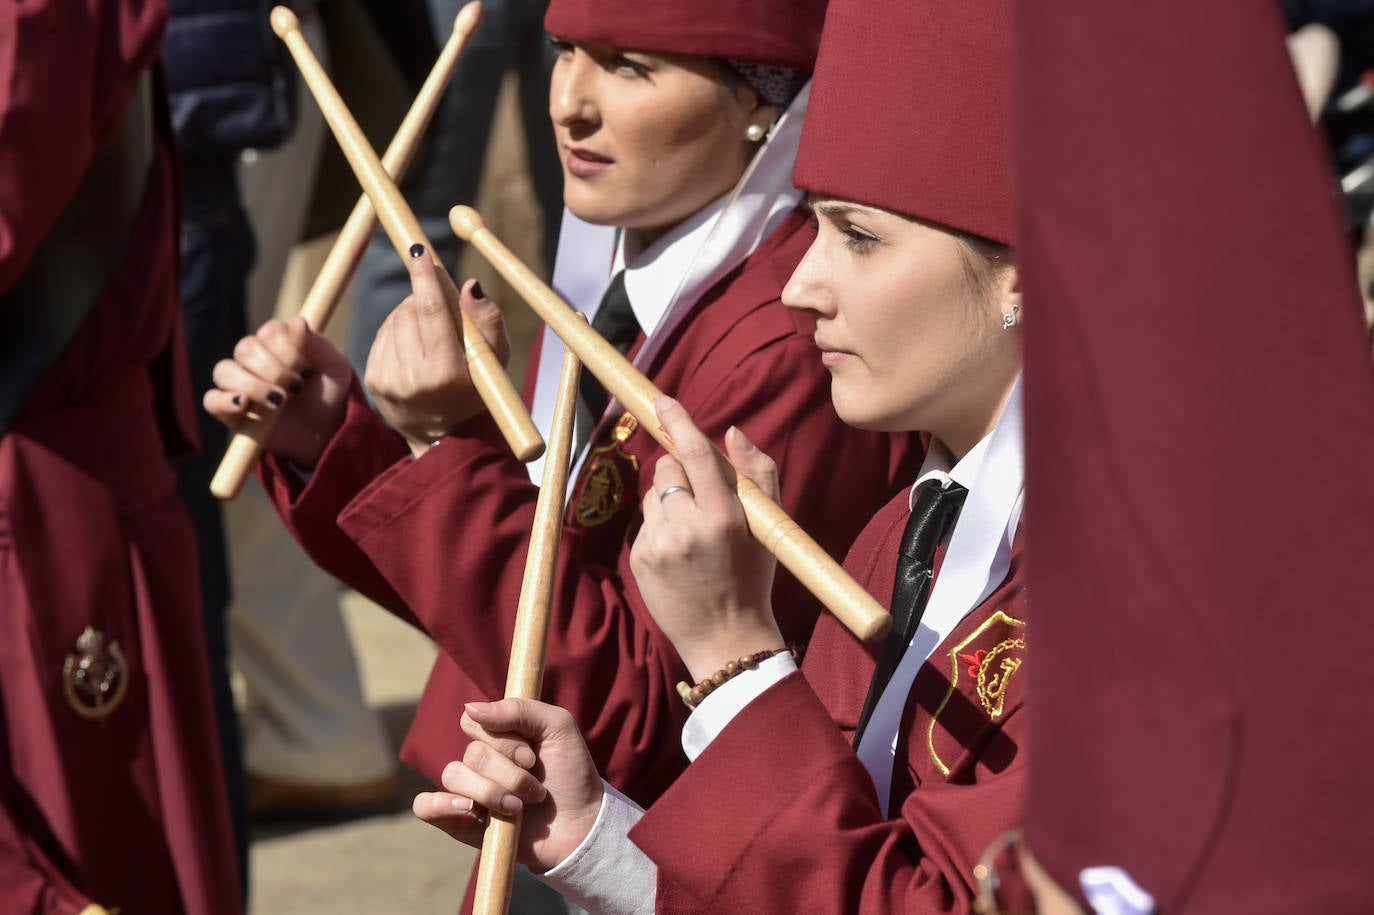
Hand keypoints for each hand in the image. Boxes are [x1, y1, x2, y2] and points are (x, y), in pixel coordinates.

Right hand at [203, 316, 352, 467]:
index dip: (288, 350)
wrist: (325, 431)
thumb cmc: (330, 394)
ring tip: (280, 402)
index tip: (308, 370)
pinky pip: (211, 400)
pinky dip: (224, 400)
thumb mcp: (336, 367)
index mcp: (278, 342)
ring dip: (253, 385)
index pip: (269, 332)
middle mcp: (254, 359)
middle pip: (245, 349)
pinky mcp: (230, 411)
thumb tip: (298, 321)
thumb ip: (318, 344)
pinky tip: (244, 404)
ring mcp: (239, 384)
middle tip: (297, 388)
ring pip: (225, 371)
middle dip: (274, 370)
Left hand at [364, 248, 510, 457]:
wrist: (444, 436)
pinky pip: (382, 335)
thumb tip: (469, 285)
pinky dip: (399, 332)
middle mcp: (413, 378)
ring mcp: (389, 380)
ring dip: (411, 316)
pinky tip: (415, 348)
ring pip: (394, 320)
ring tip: (431, 336)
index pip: (430, 311)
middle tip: (441, 306)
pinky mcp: (374, 380)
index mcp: (446, 372)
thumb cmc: (479, 390)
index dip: (424, 277)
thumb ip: (489, 322)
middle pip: (410, 311)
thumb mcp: (496, 361)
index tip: (419, 251)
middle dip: (424, 298)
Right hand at [412, 699, 603, 872]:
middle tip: (536, 788)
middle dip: (510, 773)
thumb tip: (470, 708)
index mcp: (498, 735)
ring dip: (492, 793)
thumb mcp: (557, 727)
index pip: (474, 721)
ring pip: (454, 776)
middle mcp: (480, 761)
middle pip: (472, 754)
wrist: (581, 825)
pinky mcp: (462, 822)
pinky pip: (425, 807)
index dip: (502, 739)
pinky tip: (466, 807)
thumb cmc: (572, 773)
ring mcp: (469, 791)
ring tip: (519, 809)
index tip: (532, 756)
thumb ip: (518, 709)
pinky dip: (438, 804)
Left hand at [629, 397, 784, 681]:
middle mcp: (688, 526)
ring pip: (653, 493)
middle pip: (667, 468)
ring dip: (669, 500)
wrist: (726, 638)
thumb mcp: (769, 527)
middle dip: (679, 469)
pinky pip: (645, 522)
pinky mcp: (641, 558)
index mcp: (724, 515)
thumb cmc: (752, 577)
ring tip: (692, 532)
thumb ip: (758, 473)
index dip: (678, 422)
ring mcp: (660, 543)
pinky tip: (679, 553)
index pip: (693, 454)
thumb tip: (730, 432)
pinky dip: (660, 526)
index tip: (663, 402)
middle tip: (699, 496)